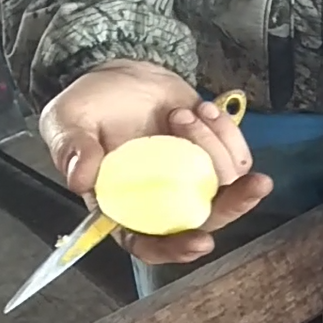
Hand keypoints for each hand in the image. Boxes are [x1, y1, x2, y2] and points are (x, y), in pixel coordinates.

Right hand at [39, 60, 271, 263]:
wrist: (123, 74)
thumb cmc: (91, 106)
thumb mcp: (67, 122)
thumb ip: (71, 149)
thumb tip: (80, 178)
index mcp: (124, 207)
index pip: (149, 243)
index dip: (174, 249)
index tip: (199, 242)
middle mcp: (163, 200)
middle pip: (204, 221)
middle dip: (233, 206)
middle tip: (255, 185)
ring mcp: (193, 179)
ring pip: (225, 183)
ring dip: (212, 145)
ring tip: (181, 114)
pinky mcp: (214, 155)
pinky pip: (237, 156)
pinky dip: (227, 132)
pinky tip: (203, 109)